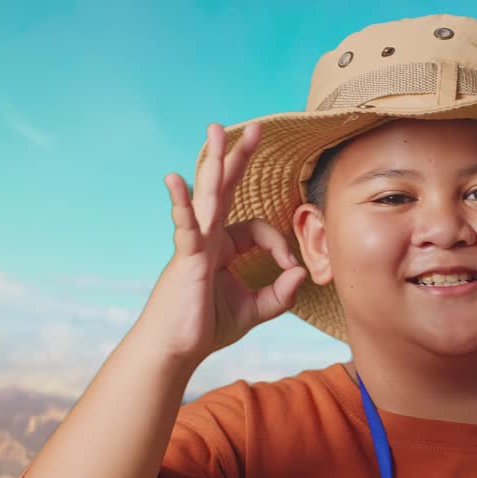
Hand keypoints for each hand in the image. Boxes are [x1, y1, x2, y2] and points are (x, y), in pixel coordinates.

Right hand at [139, 122, 307, 364]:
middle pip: (225, 189)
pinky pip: (185, 226)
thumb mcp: (255, 310)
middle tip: (254, 128)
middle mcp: (208, 238)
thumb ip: (280, 294)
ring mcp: (195, 244)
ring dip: (214, 161)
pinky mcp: (186, 257)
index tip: (290, 268)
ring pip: (208, 195)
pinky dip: (181, 203)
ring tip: (216, 130)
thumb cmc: (206, 328)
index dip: (280, 244)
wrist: (176, 349)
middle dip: (239, 158)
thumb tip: (302, 272)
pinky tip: (174, 180)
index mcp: (222, 247)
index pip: (258, 228)